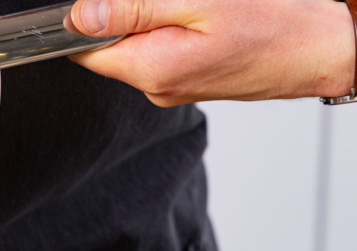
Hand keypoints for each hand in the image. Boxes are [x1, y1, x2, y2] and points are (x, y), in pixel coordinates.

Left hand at [64, 0, 355, 105]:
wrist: (324, 50)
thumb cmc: (276, 25)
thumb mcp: (198, 2)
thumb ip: (133, 9)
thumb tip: (80, 16)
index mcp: (150, 70)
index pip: (84, 49)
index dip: (89, 17)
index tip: (111, 1)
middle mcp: (155, 88)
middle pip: (111, 45)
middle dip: (129, 12)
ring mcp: (172, 88)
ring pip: (138, 46)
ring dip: (155, 19)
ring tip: (198, 8)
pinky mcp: (188, 81)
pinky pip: (163, 50)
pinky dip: (174, 28)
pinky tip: (204, 19)